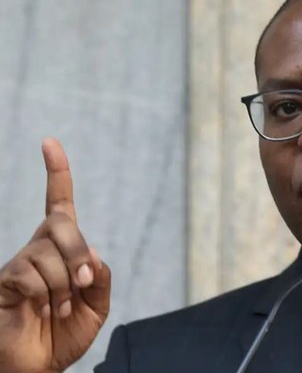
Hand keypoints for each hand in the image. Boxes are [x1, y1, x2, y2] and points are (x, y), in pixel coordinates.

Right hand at [0, 138, 110, 372]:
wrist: (38, 368)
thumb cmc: (64, 335)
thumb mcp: (96, 307)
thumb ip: (100, 279)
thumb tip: (93, 254)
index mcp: (63, 251)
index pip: (59, 204)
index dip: (57, 173)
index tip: (49, 143)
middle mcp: (39, 250)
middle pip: (61, 222)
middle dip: (77, 251)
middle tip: (84, 281)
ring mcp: (19, 265)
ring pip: (48, 252)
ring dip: (64, 284)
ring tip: (61, 308)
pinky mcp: (4, 282)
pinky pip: (30, 273)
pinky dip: (46, 295)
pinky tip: (43, 310)